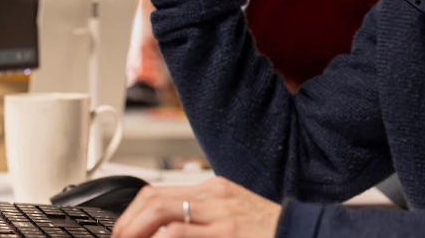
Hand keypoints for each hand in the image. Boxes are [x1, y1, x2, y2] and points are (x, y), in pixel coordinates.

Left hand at [112, 177, 280, 237]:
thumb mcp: (233, 216)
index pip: (158, 192)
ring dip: (137, 231)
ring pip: (163, 212)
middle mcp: (213, 196)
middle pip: (153, 198)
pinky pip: (183, 233)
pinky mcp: (228, 232)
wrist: (303, 233)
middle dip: (127, 222)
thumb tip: (168, 233)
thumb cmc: (268, 231)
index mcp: (213, 190)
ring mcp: (220, 214)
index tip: (121, 232)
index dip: (132, 213)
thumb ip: (202, 221)